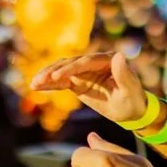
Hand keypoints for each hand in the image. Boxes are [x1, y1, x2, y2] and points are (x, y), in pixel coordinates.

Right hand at [30, 51, 148, 123]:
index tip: (56, 76)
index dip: (70, 68)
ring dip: (48, 76)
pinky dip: (49, 84)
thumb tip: (119, 55)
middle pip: (70, 64)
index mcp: (107, 60)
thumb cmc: (133, 101)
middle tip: (40, 80)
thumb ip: (124, 74)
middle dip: (54, 71)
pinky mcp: (78, 81)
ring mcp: (84, 71)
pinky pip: (61, 82)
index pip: (85, 62)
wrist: (131, 110)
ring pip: (62, 70)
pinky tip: (36, 87)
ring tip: (34, 84)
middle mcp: (94, 62)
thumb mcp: (130, 90)